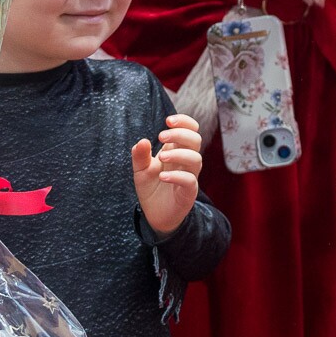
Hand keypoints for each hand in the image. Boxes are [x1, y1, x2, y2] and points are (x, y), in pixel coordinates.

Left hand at [133, 114, 202, 235]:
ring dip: (179, 154)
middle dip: (180, 134)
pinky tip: (162, 176)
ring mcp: (189, 176)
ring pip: (196, 159)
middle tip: (161, 136)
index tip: (168, 120)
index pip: (190, 130)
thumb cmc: (152, 189)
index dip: (184, 122)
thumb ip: (140, 156)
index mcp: (177, 151)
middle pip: (195, 140)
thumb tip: (143, 140)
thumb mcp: (140, 170)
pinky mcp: (189, 192)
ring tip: (161, 156)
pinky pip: (190, 180)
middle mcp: (186, 161)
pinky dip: (177, 176)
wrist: (156, 215)